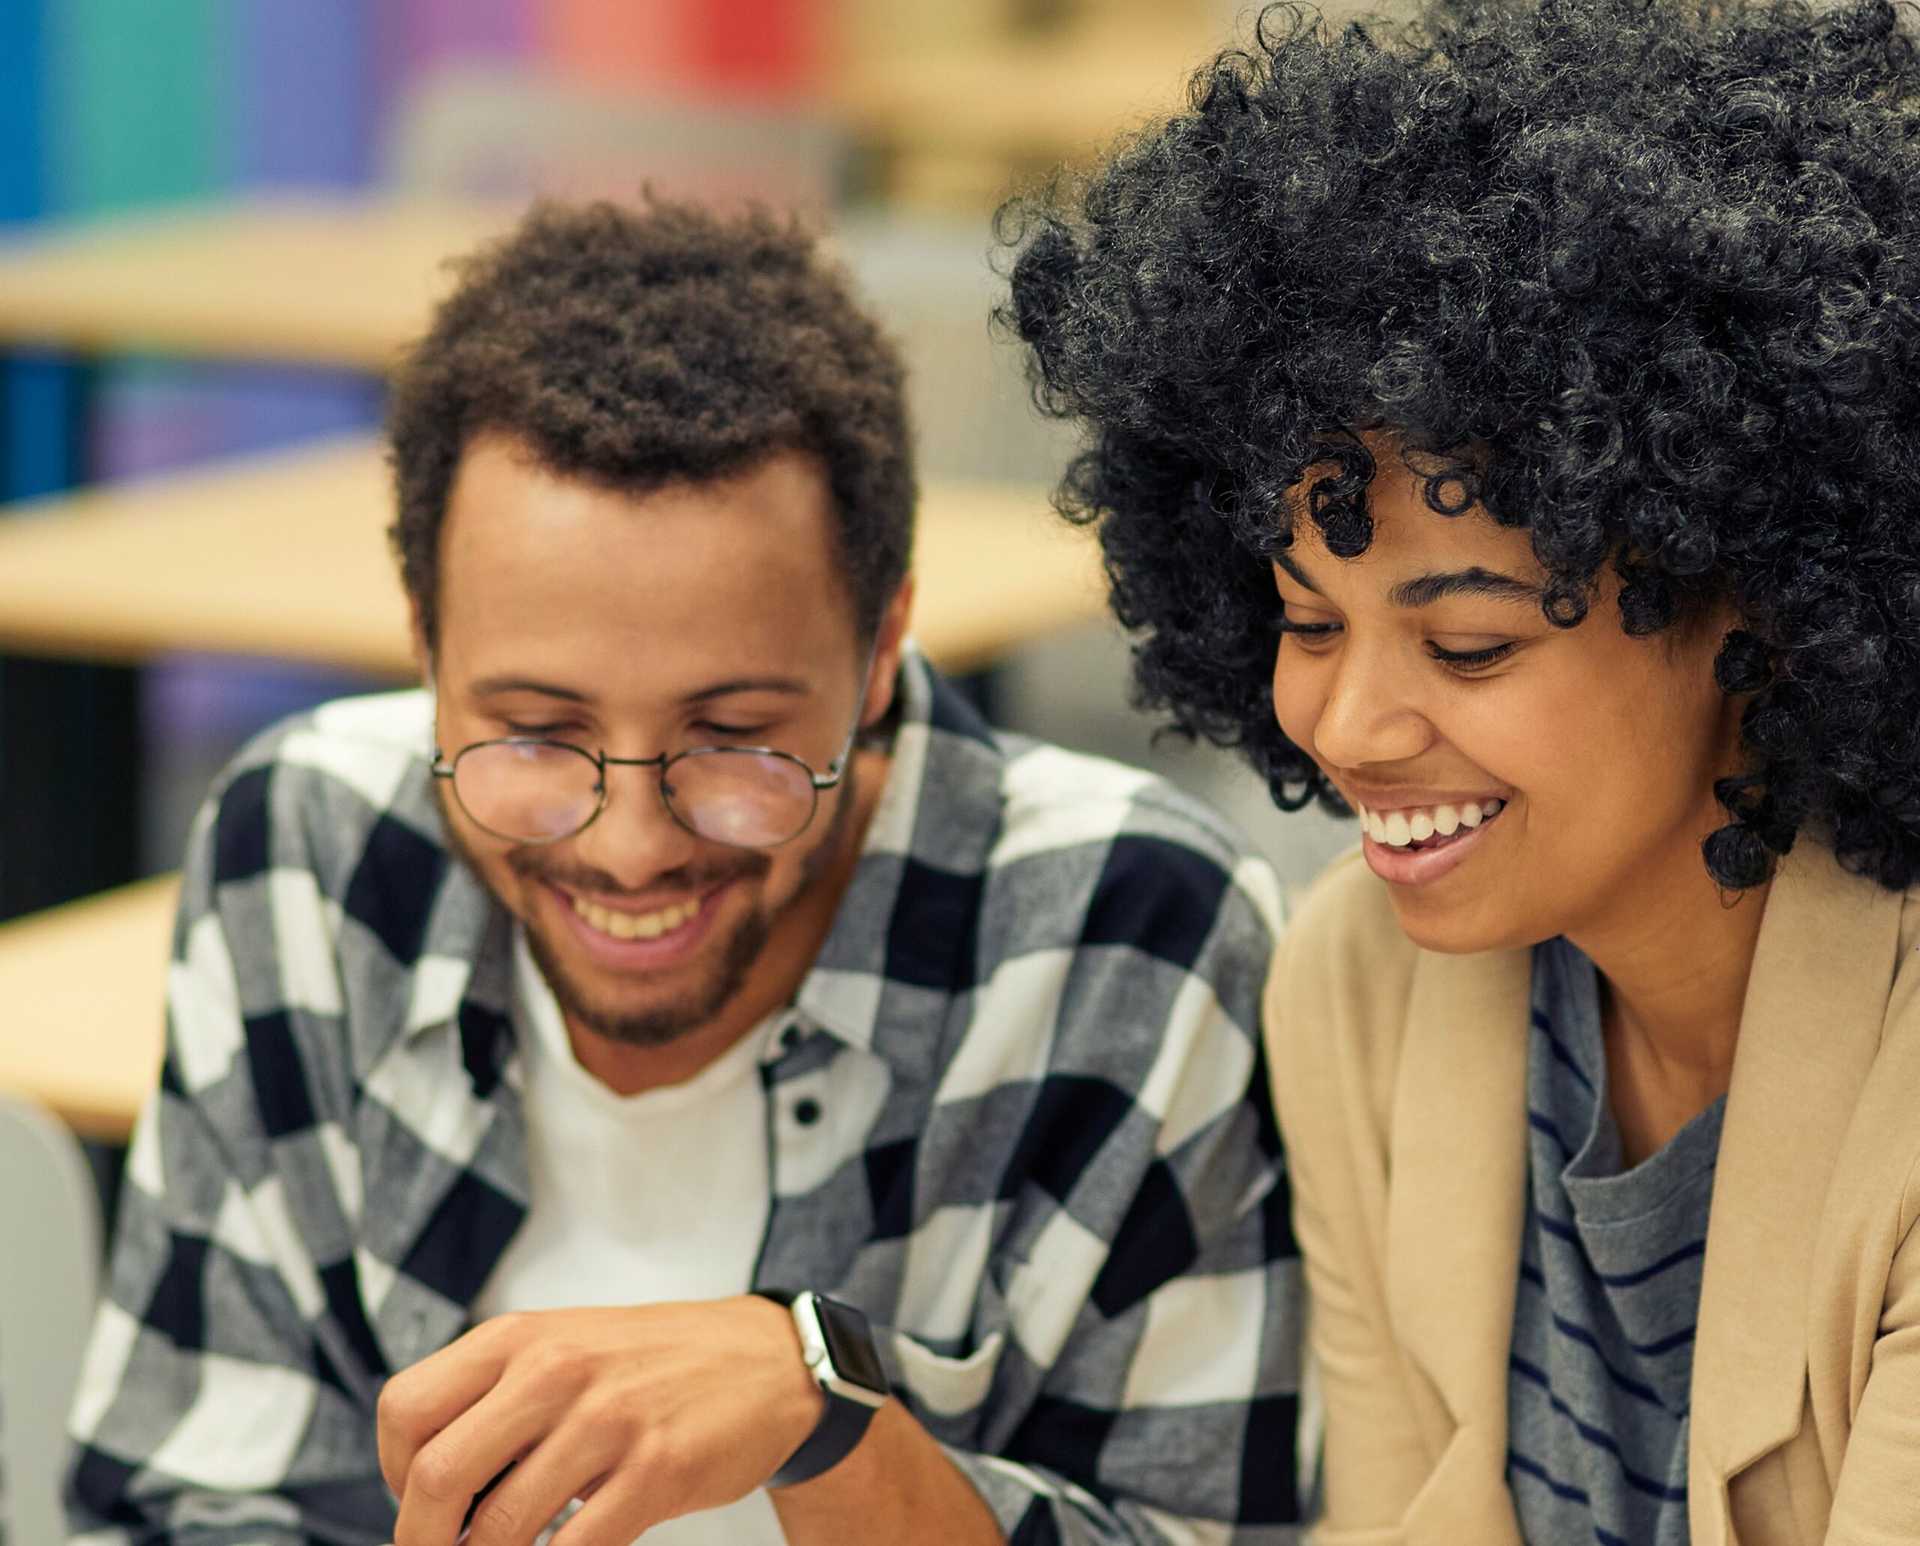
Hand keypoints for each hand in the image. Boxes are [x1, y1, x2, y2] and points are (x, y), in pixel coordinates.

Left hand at [376, 1296, 827, 1545]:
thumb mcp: (564, 1346)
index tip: (419, 1502)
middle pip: (436, 1476)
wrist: (767, 1361)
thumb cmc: (649, 1364)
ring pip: (499, 1527)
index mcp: (520, 1337)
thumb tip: (419, 1482)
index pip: (404, 1410)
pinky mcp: (657, 1470)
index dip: (390, 1474)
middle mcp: (555, 1371)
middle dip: (421, 1540)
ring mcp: (608, 1421)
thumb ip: (496, 1393)